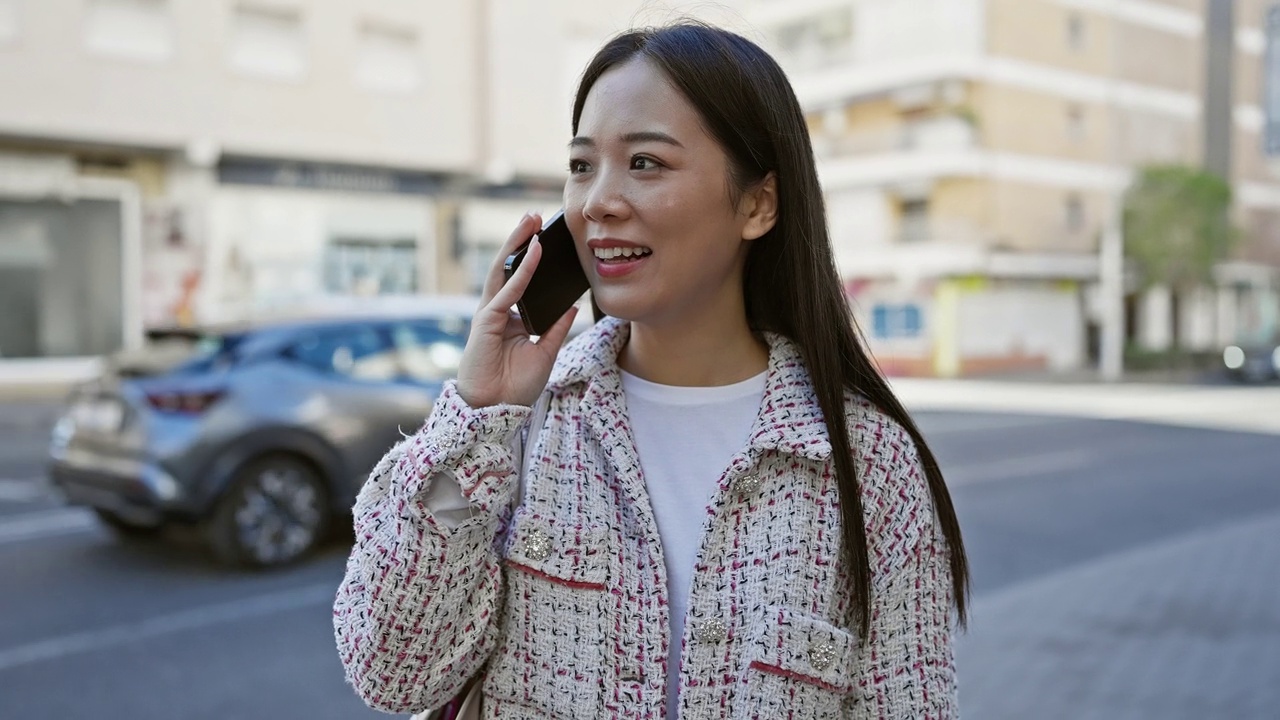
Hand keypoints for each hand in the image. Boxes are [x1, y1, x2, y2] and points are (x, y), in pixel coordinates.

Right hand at [456, 213, 579, 407]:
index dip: (532, 260)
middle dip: (521, 241)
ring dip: (517, 245)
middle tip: (535, 217)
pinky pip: (507, 292)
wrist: (495, 410)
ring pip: (503, 271)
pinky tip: (533, 253)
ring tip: (530, 222)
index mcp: (510, 318)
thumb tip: (573, 307)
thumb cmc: (515, 386)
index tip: (547, 239)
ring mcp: (490, 314)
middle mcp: (498, 311)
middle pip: (509, 269)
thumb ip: (556, 328)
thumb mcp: (546, 353)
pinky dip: (522, 273)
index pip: (521, 281)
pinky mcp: (486, 321)